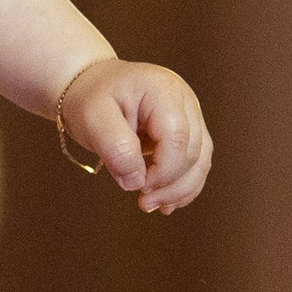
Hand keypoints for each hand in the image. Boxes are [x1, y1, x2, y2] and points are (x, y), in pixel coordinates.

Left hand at [56, 57, 212, 213]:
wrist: (91, 87)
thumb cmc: (91, 98)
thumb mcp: (92, 118)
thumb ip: (115, 147)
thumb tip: (137, 181)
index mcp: (162, 90)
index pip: (177, 137)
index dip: (163, 170)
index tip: (139, 187)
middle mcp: (184, 99)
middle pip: (193, 151)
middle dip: (171, 184)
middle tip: (143, 203)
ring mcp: (190, 113)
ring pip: (201, 159)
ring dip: (181, 189)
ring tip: (154, 205)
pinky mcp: (188, 129)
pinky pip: (196, 161)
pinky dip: (183, 184)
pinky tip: (166, 200)